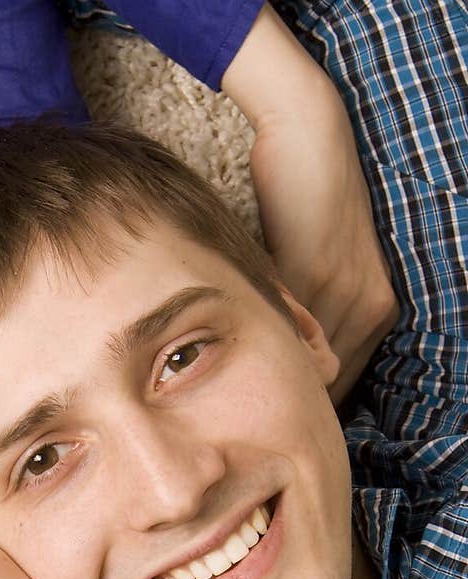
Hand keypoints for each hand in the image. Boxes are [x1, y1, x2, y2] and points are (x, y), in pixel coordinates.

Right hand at [250, 95, 397, 403]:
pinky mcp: (314, 267)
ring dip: (269, 371)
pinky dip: (257, 334)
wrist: (311, 135)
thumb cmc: (309, 197)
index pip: (342, 379)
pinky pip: (283, 318)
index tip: (275, 412)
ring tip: (234, 389)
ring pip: (303, 354)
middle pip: (327, 376)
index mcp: (376, 307)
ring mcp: (345, 288)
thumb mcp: (319, 265)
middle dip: (291, 397)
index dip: (307, 400)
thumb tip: (285, 362)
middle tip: (251, 411)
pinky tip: (232, 343)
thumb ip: (310, 313)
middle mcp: (368, 303)